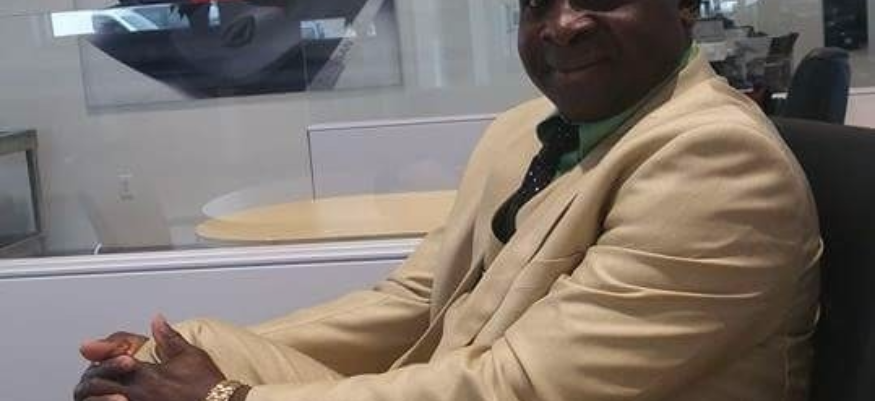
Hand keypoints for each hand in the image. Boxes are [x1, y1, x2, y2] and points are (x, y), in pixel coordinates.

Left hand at [75, 316, 230, 400]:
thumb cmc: (207, 384)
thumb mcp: (189, 354)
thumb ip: (168, 337)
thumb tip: (156, 320)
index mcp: (146, 375)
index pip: (110, 365)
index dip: (103, 361)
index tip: (97, 356)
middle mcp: (138, 394)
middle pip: (100, 386)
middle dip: (94, 380)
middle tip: (95, 376)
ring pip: (106, 400)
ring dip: (99, 396)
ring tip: (103, 392)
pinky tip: (117, 400)